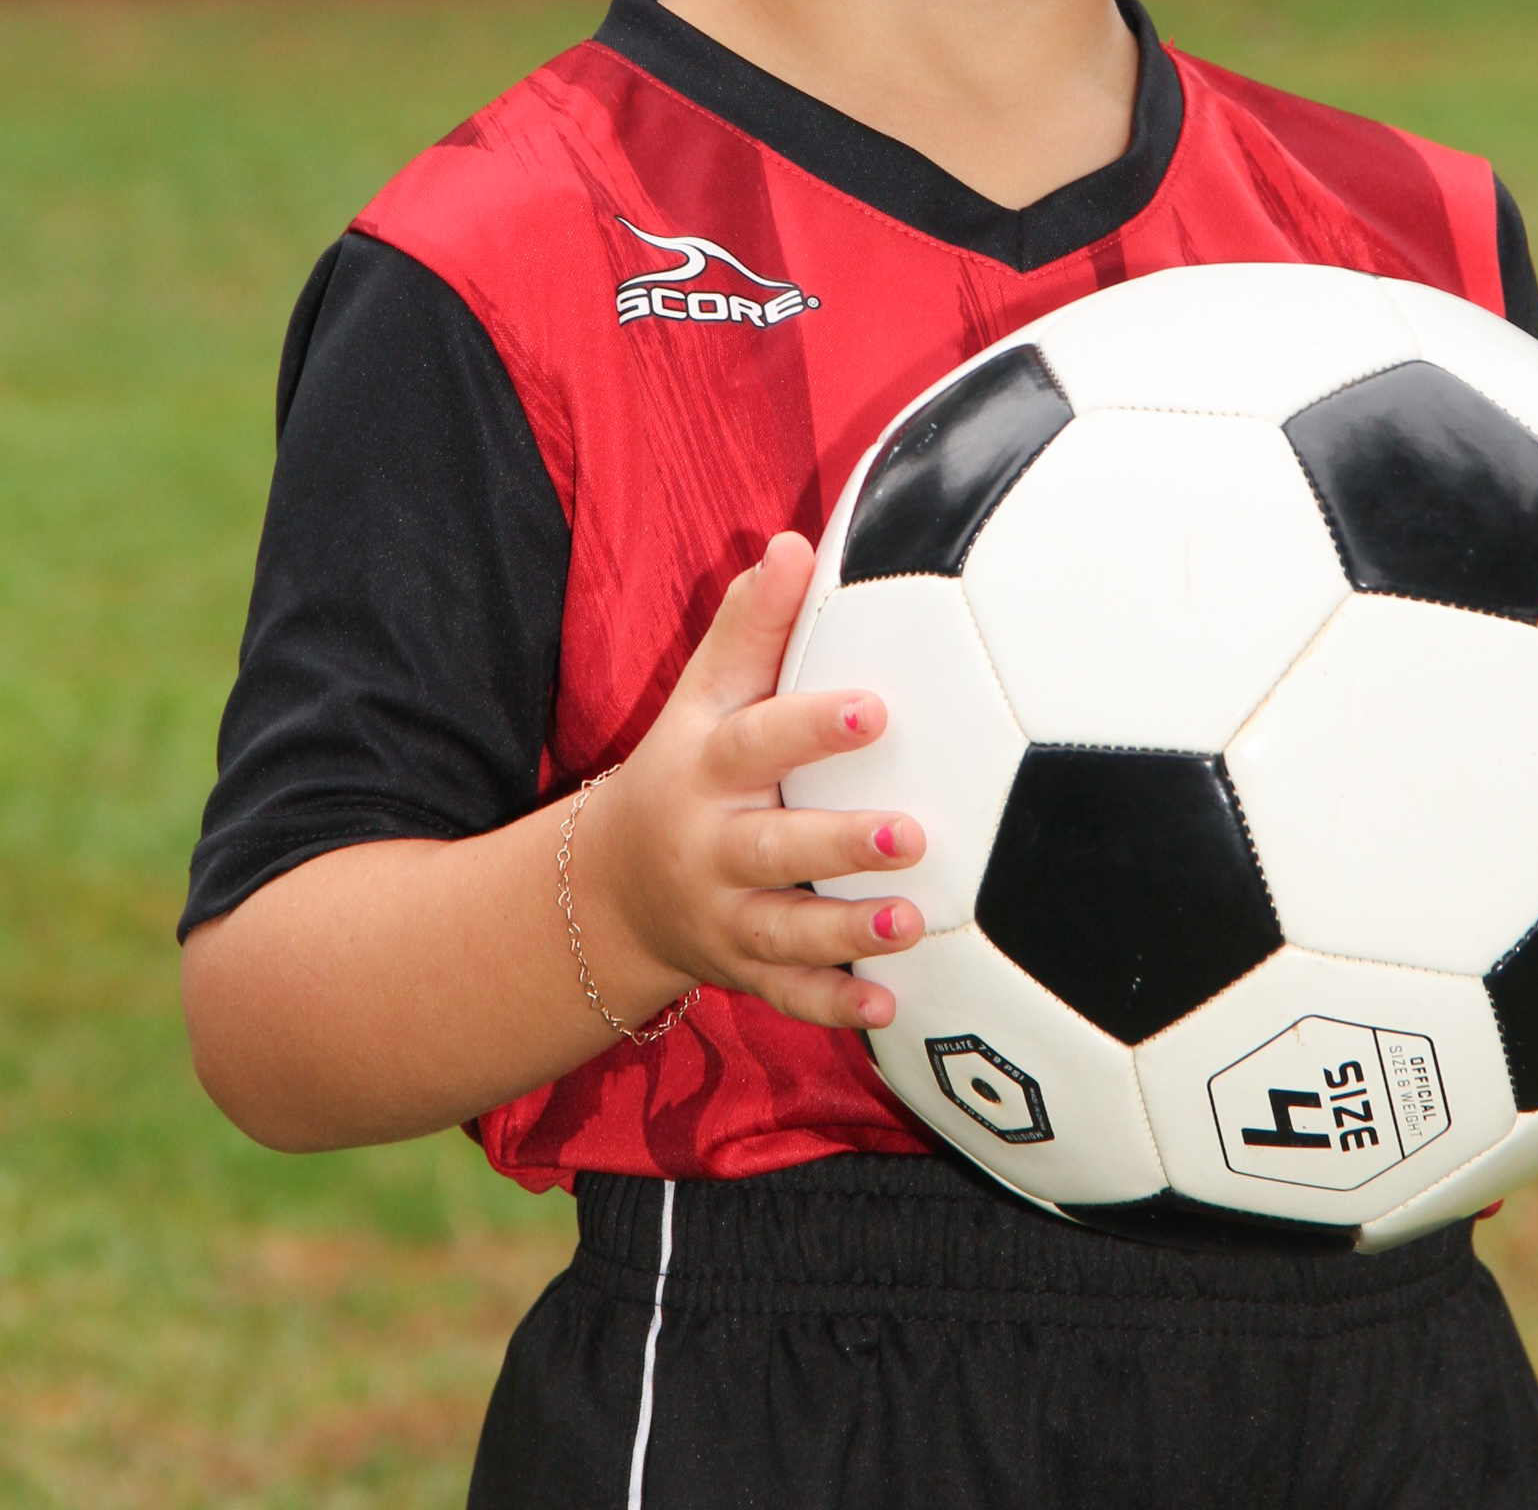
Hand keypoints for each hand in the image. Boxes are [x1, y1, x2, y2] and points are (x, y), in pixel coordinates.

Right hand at [587, 532, 925, 1030]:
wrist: (611, 888)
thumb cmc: (685, 769)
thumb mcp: (702, 698)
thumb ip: (749, 626)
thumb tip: (792, 545)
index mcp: (708, 770)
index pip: (758, 740)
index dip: (813, 726)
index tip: (874, 709)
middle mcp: (712, 847)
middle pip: (772, 847)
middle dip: (837, 844)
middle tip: (907, 833)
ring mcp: (725, 918)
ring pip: (784, 932)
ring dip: (847, 933)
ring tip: (911, 923)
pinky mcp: (743, 971)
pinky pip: (787, 997)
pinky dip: (833, 1008)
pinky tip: (887, 1007)